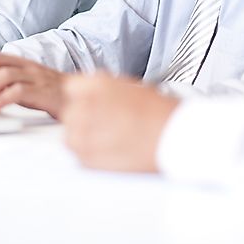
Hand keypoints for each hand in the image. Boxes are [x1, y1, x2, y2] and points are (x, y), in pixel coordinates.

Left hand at [0, 51, 65, 117]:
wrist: (78, 98)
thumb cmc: (47, 94)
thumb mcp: (22, 85)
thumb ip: (1, 85)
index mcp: (19, 62)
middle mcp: (26, 65)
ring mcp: (35, 77)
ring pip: (3, 75)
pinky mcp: (42, 91)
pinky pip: (18, 91)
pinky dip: (0, 101)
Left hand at [61, 73, 178, 172]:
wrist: (174, 135)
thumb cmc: (159, 112)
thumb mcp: (131, 85)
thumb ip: (105, 87)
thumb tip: (91, 93)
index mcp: (97, 84)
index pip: (71, 88)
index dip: (83, 97)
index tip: (93, 104)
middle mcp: (86, 106)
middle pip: (69, 113)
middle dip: (84, 118)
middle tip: (106, 123)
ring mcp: (85, 133)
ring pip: (70, 137)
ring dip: (84, 138)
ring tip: (108, 139)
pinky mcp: (90, 158)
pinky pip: (79, 156)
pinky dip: (91, 155)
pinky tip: (112, 150)